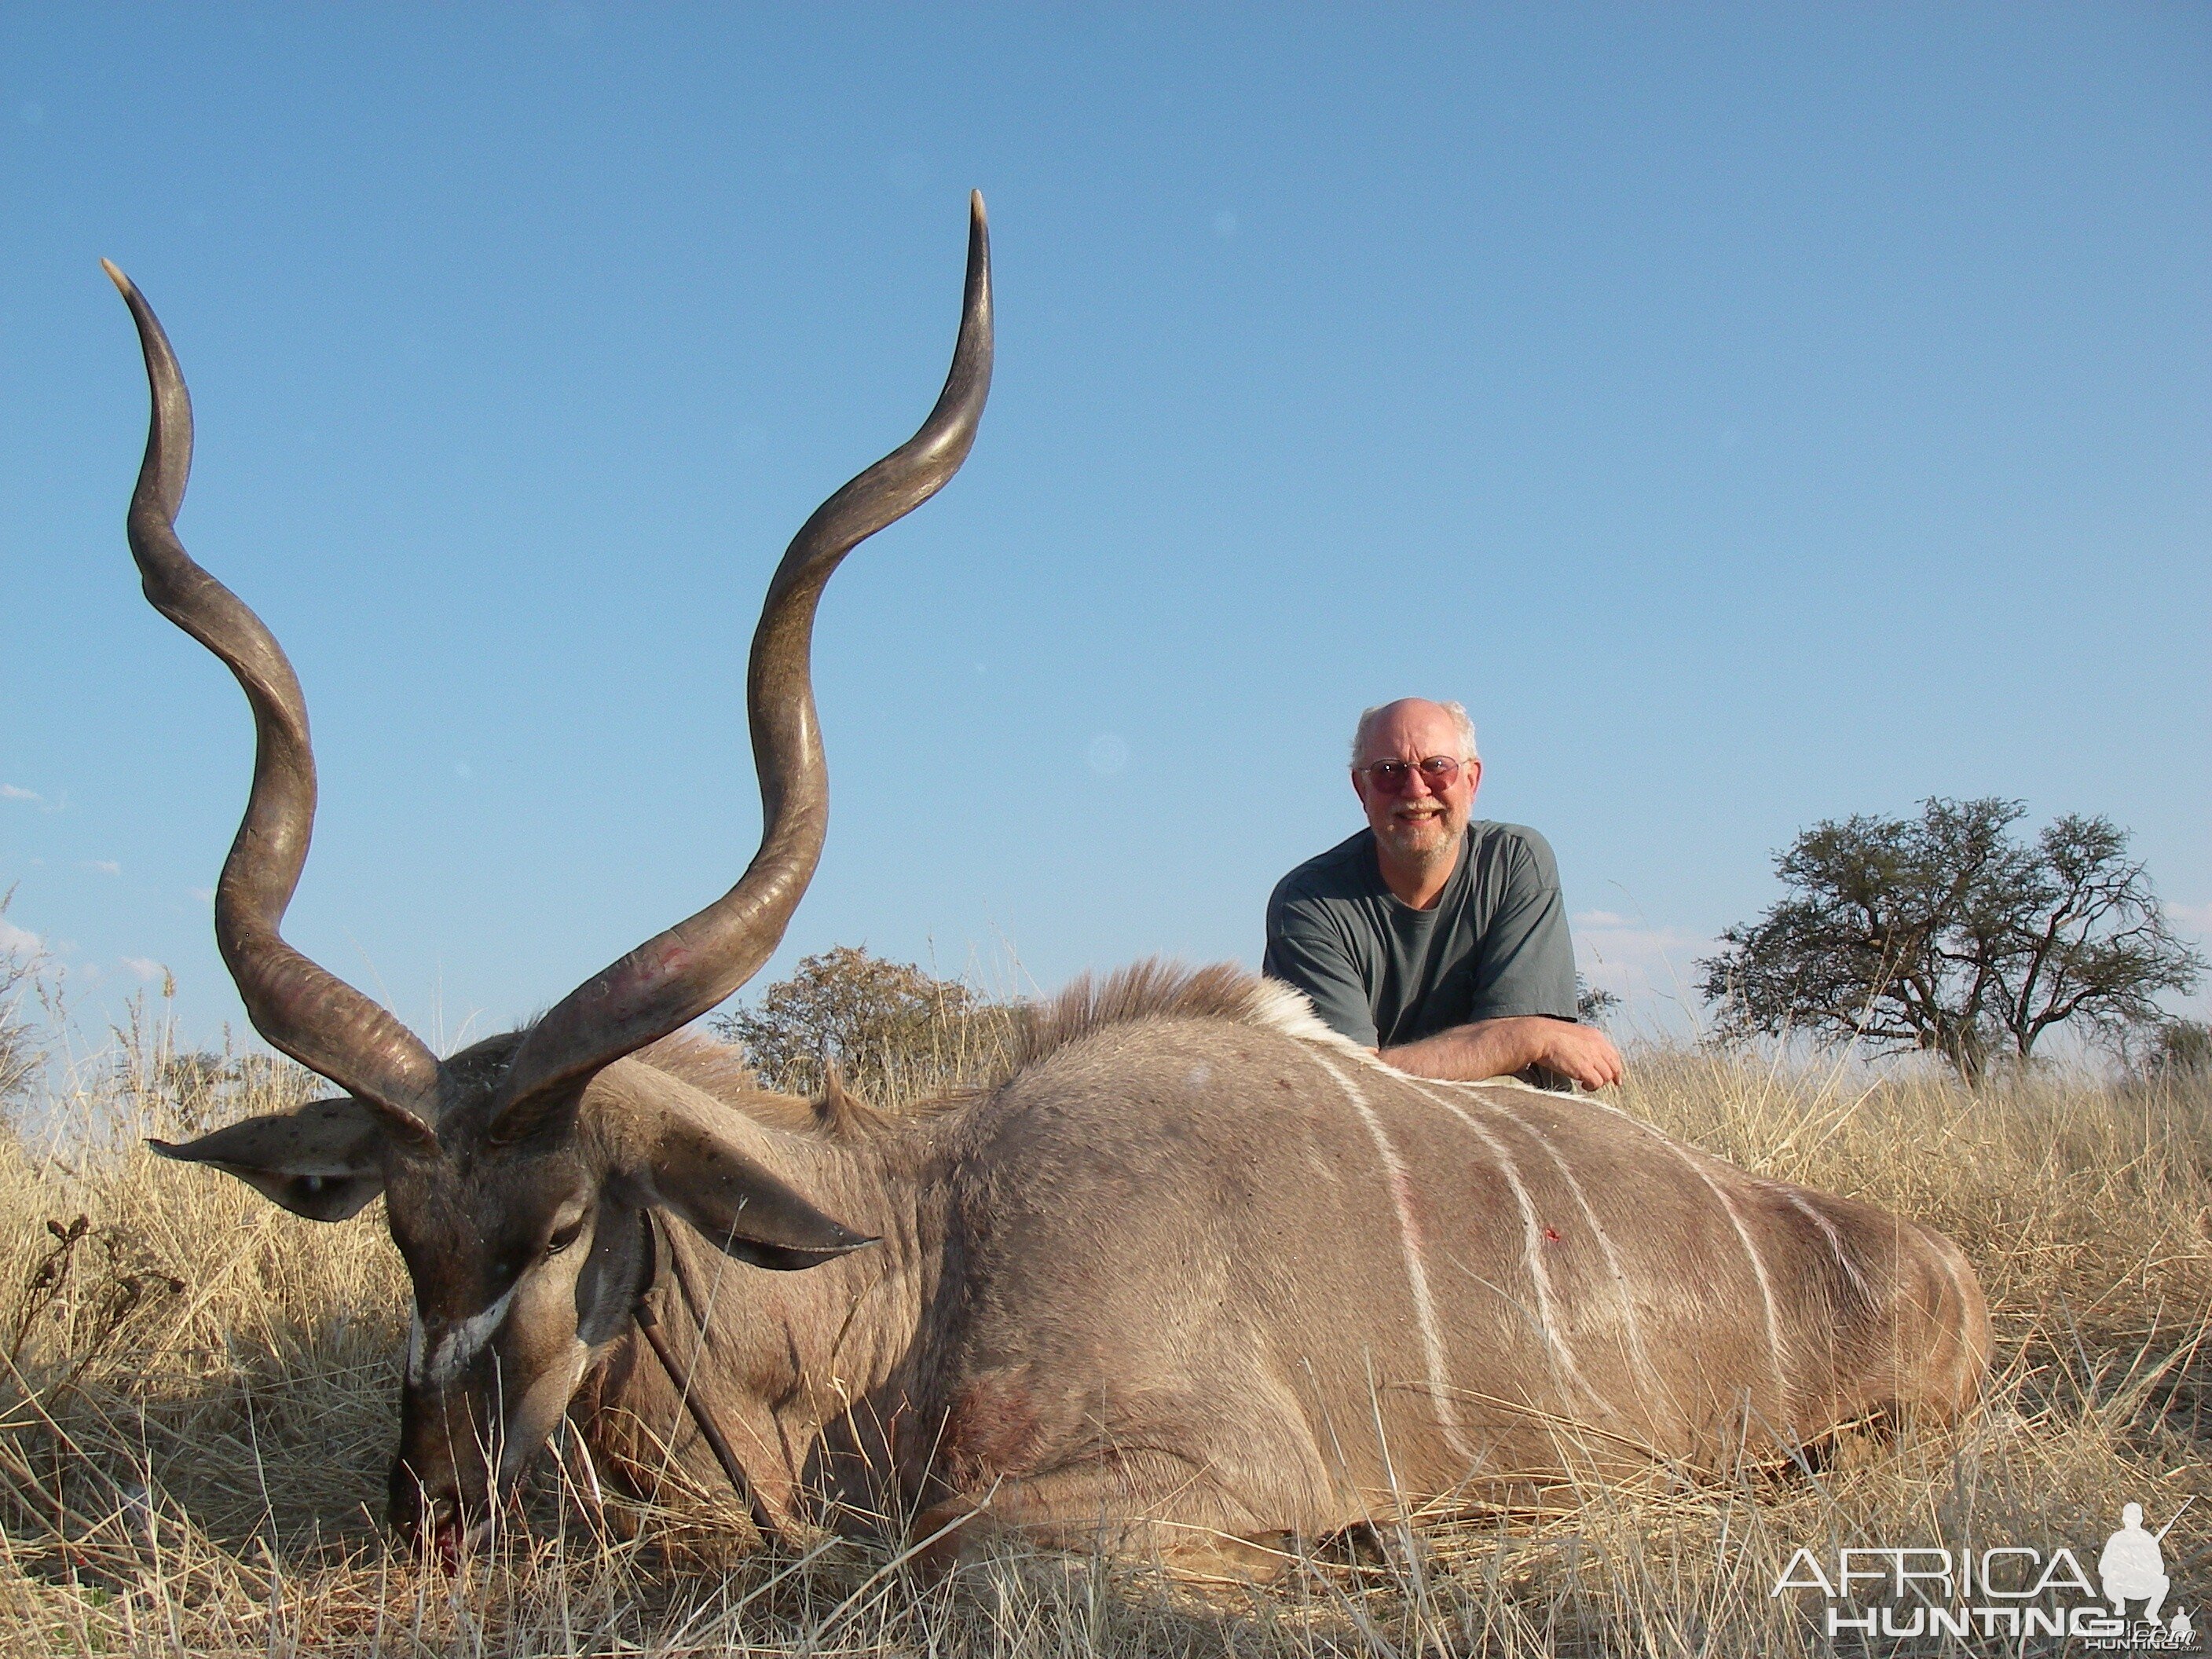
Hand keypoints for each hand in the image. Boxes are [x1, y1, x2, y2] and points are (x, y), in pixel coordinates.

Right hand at [1380, 1015, 1624, 1087]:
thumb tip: (1541, 1107)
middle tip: (1617, 1082)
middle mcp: (1528, 1027)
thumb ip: (1523, 1081)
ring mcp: (1522, 1029)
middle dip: (1605, 1057)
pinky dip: (1577, 1064)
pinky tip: (1586, 1083)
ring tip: (1602, 1084)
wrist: (1431, 1066)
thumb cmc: (1460, 1078)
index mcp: (1527, 1036)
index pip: (1575, 1035)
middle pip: (1583, 1034)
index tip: (1611, 1078)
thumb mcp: (1502, 1079)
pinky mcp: (1517, 1038)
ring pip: (1575, 1039)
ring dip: (1595, 1063)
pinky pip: (1556, 1046)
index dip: (1598, 1053)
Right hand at [1531, 1021, 1624, 1089]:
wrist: (1541, 1037)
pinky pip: (1597, 1083)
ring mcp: (1592, 1057)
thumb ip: (1583, 1044)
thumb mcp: (1573, 1034)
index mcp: (1595, 1036)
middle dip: (1611, 1077)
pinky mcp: (1585, 1069)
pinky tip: (1583, 1085)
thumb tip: (1586, 1057)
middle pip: (1614, 1066)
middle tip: (1602, 1084)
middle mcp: (1598, 1046)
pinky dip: (1592, 1087)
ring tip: (1586, 1083)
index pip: (1613, 1054)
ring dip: (1598, 1082)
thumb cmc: (1550, 1036)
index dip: (1616, 1068)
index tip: (1616, 1078)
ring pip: (1607, 1076)